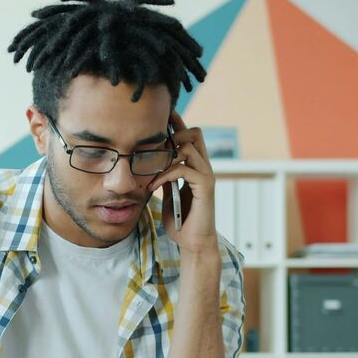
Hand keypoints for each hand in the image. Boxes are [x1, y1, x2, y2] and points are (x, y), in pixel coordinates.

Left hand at [147, 111, 217, 254]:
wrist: (193, 243)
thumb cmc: (181, 222)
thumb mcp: (168, 195)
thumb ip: (165, 177)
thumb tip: (153, 163)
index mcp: (196, 168)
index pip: (189, 137)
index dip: (177, 123)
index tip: (163, 114)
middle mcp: (204, 168)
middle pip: (195, 133)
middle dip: (175, 133)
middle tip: (155, 145)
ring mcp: (206, 176)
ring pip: (189, 147)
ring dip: (166, 156)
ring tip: (151, 171)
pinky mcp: (205, 187)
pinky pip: (183, 169)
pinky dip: (164, 175)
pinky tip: (153, 187)